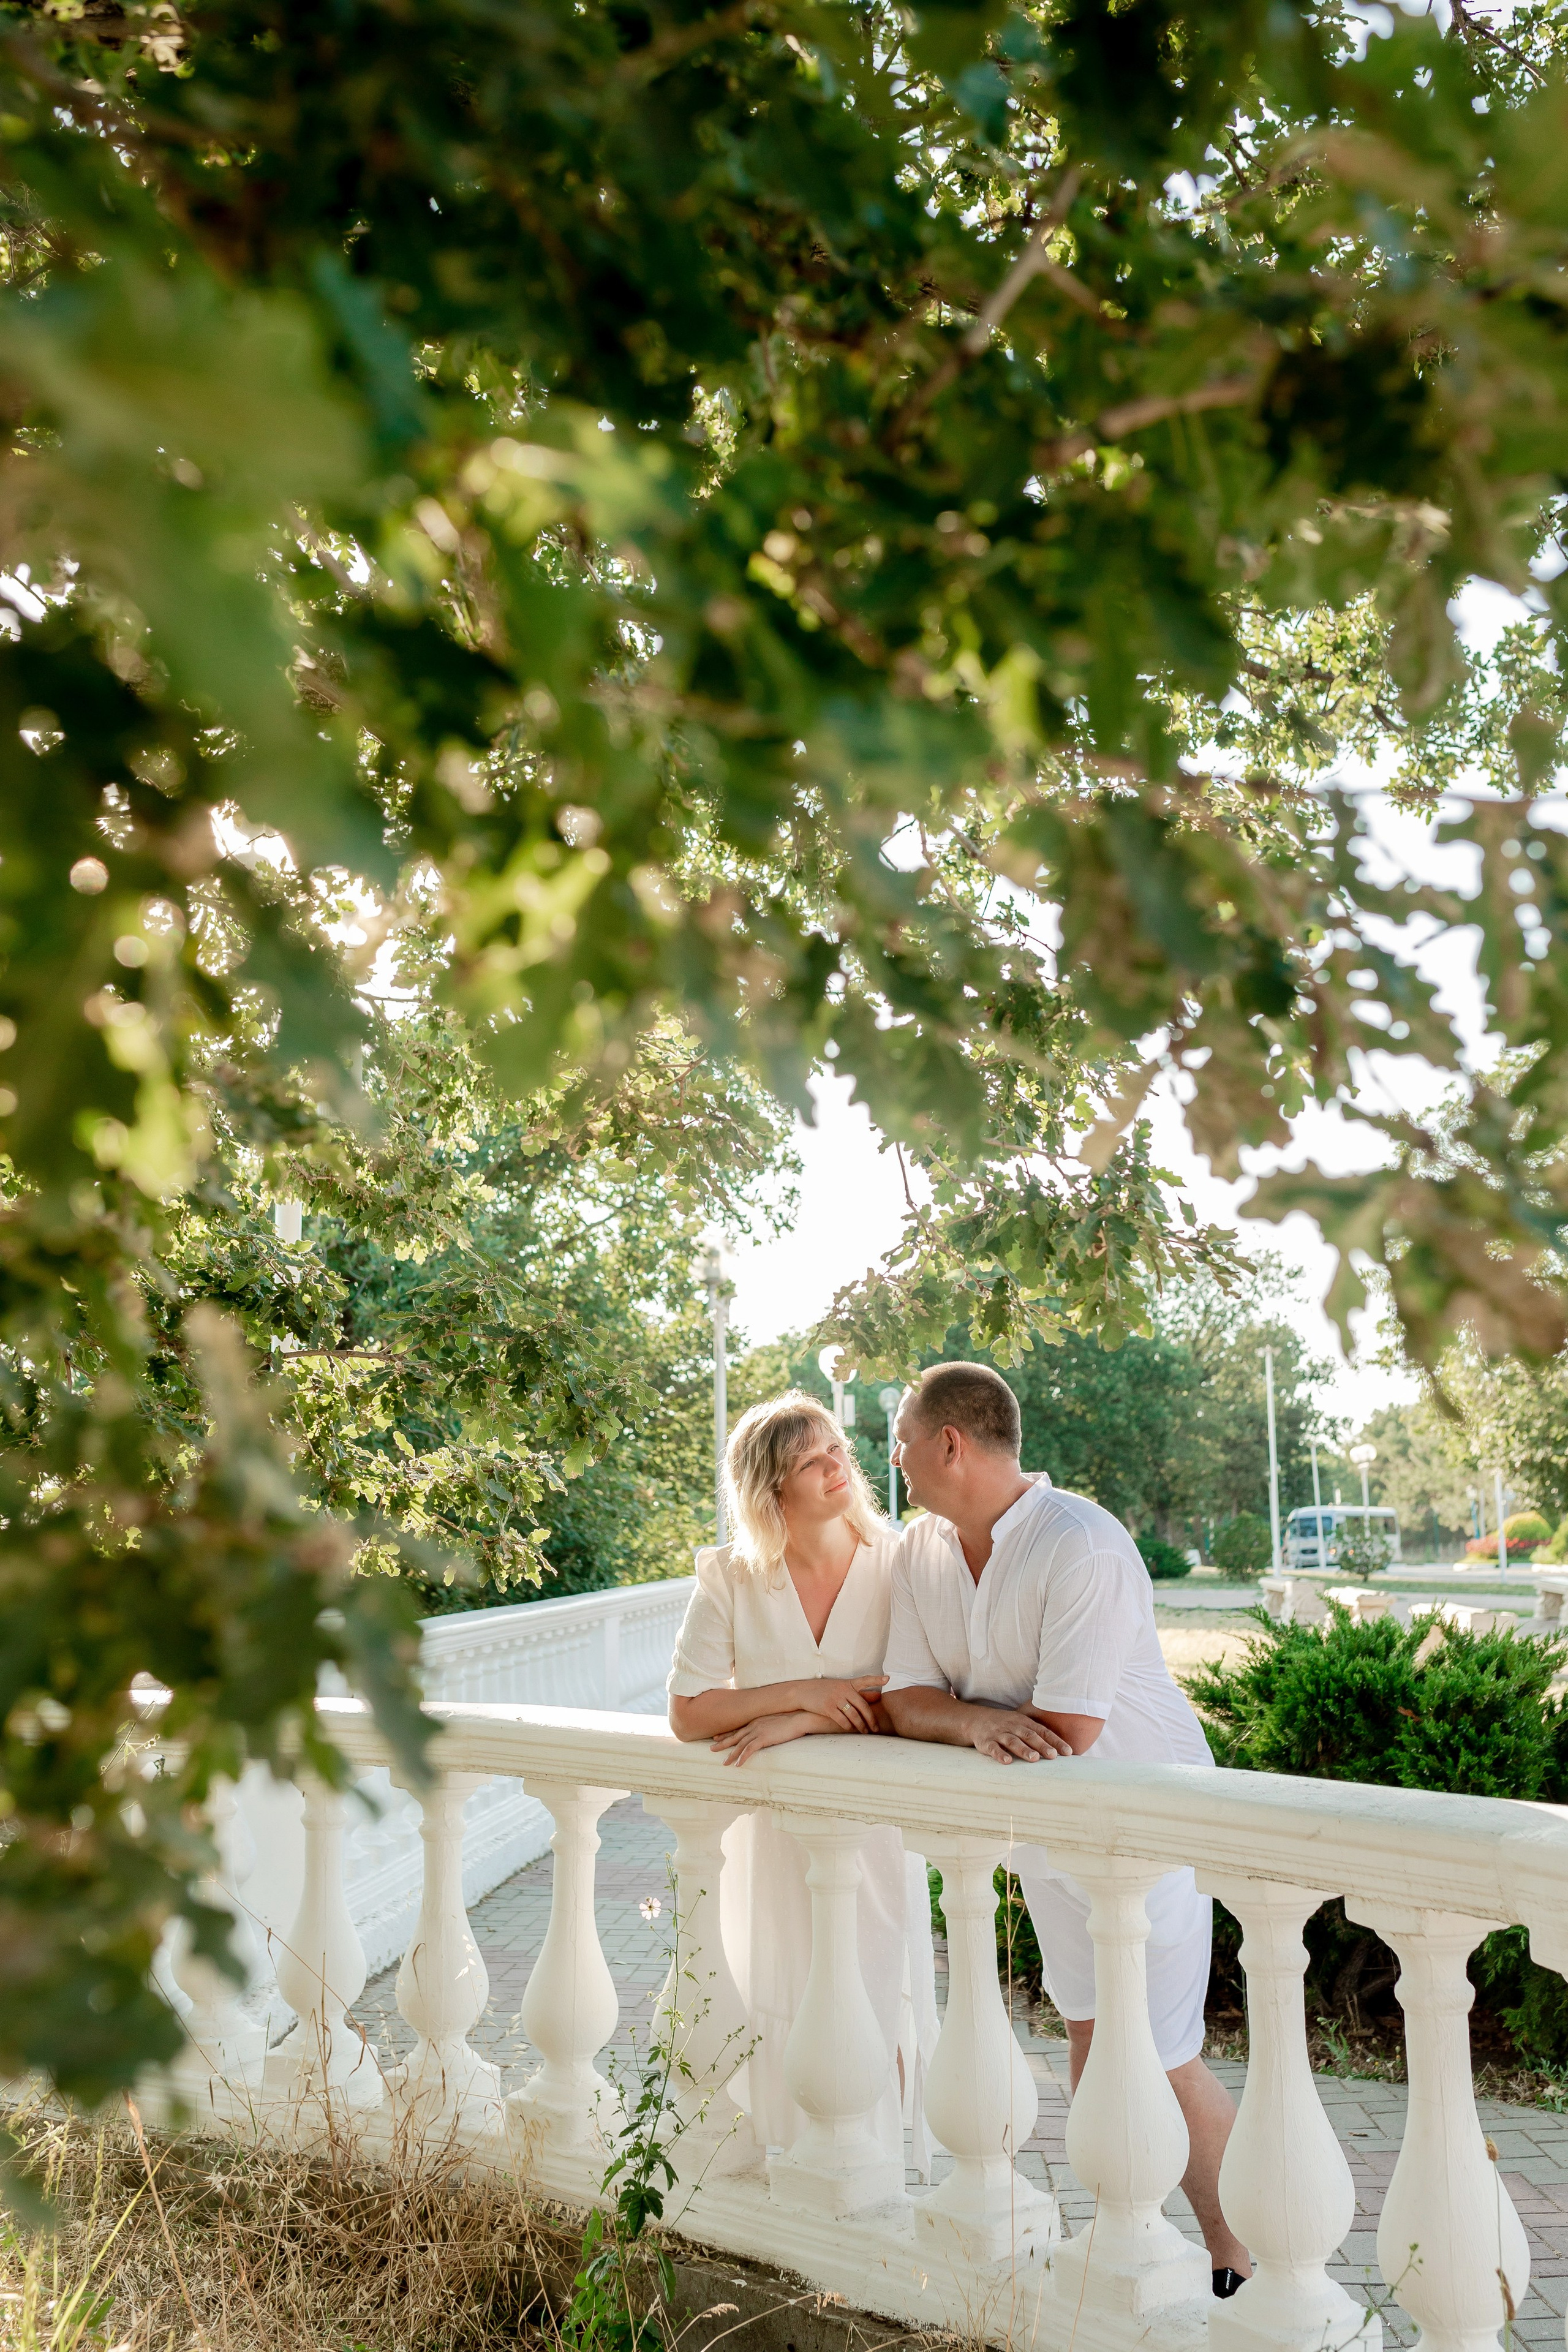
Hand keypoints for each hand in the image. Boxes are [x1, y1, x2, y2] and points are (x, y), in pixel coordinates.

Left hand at [711, 1710, 832, 1766]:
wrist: (799, 1717)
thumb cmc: (790, 1718)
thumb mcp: (775, 1720)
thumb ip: (767, 1725)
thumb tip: (766, 1731)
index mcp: (756, 1721)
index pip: (738, 1729)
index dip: (726, 1734)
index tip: (716, 1737)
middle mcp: (754, 1725)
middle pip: (734, 1736)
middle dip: (722, 1743)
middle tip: (711, 1749)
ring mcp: (758, 1731)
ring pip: (740, 1745)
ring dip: (731, 1755)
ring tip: (724, 1763)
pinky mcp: (764, 1738)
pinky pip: (750, 1750)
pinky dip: (742, 1758)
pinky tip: (738, 1765)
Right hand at [799, 1675, 887, 1733]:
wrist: (803, 1692)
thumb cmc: (824, 1690)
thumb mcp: (841, 1687)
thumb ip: (860, 1692)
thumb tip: (878, 1696)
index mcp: (848, 1683)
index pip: (865, 1680)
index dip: (877, 1679)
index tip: (888, 1679)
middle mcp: (843, 1690)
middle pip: (862, 1705)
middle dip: (871, 1719)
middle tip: (876, 1728)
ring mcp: (836, 1698)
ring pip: (853, 1715)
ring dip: (860, 1726)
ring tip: (865, 1732)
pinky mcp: (828, 1707)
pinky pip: (842, 1720)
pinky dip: (848, 1726)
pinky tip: (850, 1729)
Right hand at [969, 1705, 1074, 1764]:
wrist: (976, 1720)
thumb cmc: (1006, 1725)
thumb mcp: (1021, 1724)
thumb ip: (1038, 1735)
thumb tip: (1060, 1750)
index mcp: (1024, 1723)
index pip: (1043, 1731)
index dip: (1056, 1741)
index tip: (1068, 1752)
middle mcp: (1013, 1727)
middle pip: (1029, 1736)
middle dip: (1042, 1745)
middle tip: (1053, 1755)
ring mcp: (999, 1734)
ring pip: (1013, 1741)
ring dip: (1023, 1749)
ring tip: (1033, 1758)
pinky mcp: (986, 1742)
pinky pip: (993, 1748)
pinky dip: (1000, 1754)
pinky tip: (1007, 1761)